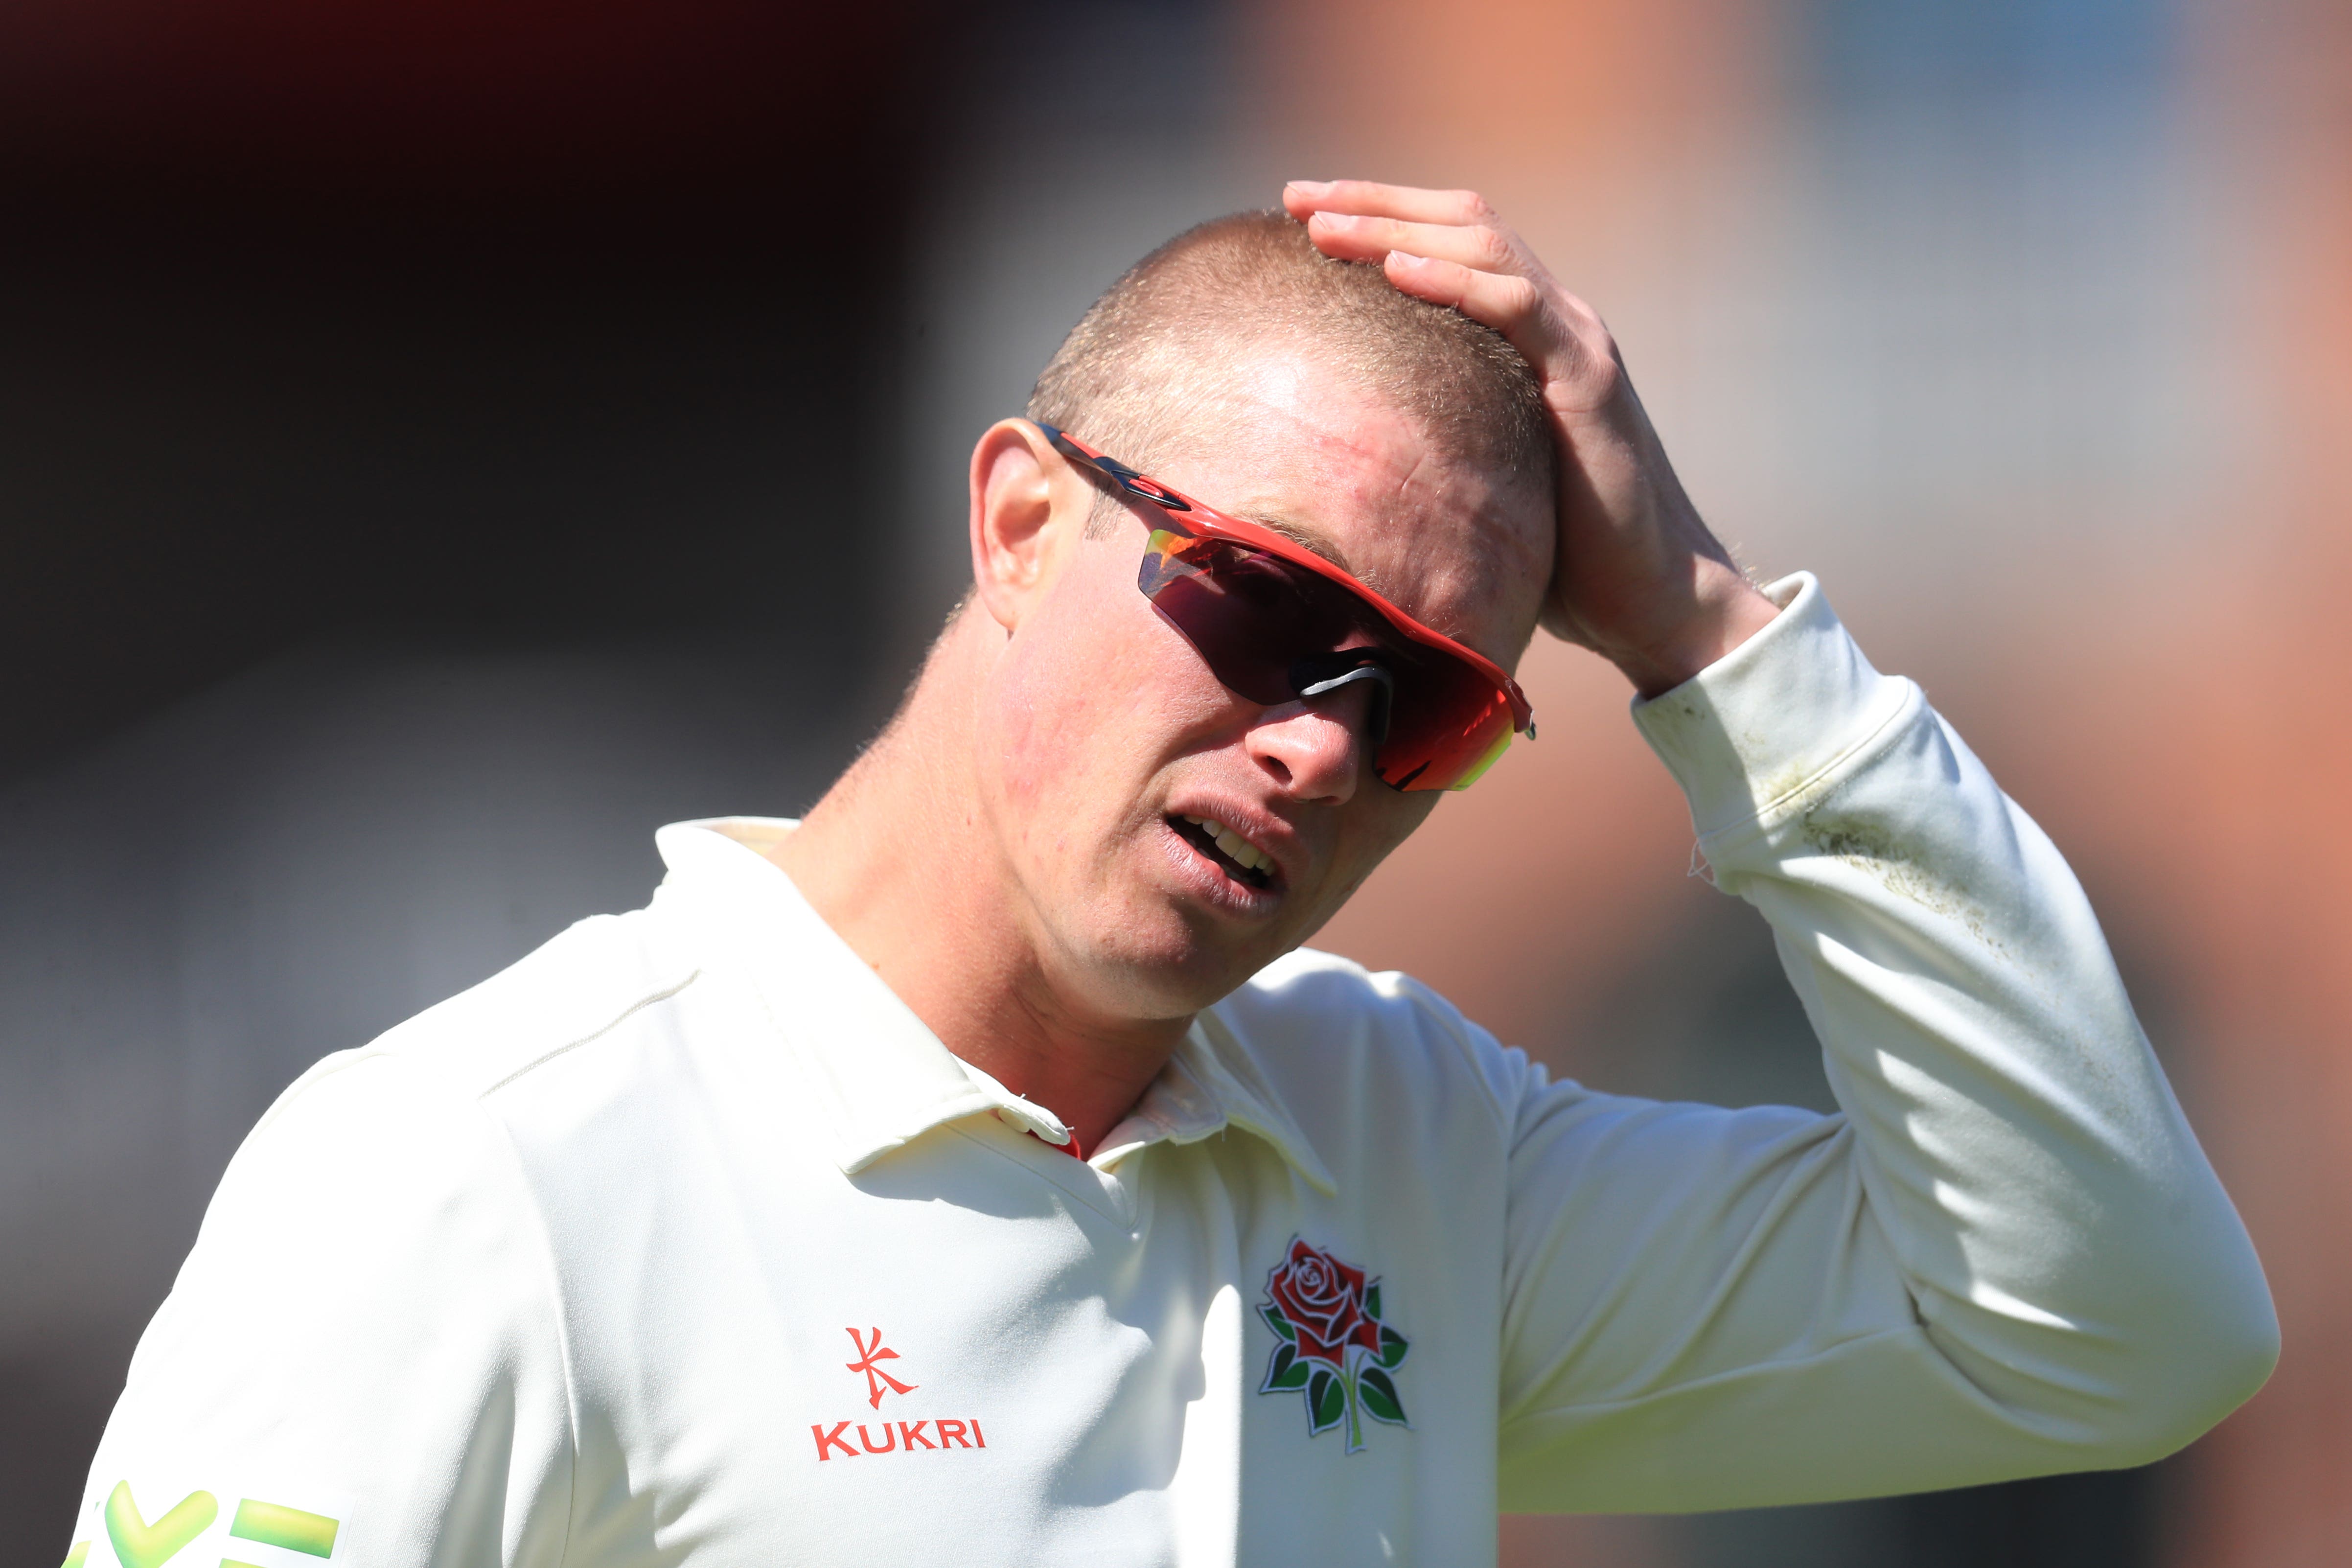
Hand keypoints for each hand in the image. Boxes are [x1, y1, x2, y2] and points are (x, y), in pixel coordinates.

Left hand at [1282, 180, 1778, 697]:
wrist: (1651, 595)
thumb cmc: (1562, 553)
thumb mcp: (1477, 476)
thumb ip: (1432, 441)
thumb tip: (1340, 457)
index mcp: (1528, 335)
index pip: (1450, 243)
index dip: (1379, 218)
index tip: (1302, 215)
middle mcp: (1556, 320)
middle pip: (1462, 223)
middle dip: (1375, 202)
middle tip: (1295, 196)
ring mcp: (1577, 342)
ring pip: (1484, 248)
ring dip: (1398, 229)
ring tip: (1324, 223)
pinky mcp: (1588, 379)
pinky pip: (1517, 308)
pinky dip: (1456, 281)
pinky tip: (1398, 268)